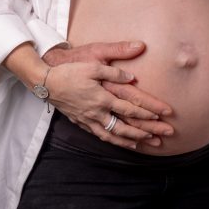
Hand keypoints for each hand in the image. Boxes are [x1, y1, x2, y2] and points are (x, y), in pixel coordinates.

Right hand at [44, 41, 174, 146]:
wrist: (47, 82)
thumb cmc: (70, 71)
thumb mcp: (93, 65)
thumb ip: (114, 72)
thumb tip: (132, 77)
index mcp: (102, 98)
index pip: (130, 109)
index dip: (147, 113)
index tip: (162, 116)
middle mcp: (97, 112)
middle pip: (125, 127)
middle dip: (145, 132)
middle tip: (162, 137)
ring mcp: (89, 120)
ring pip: (113, 135)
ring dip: (131, 140)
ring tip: (146, 143)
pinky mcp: (81, 122)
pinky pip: (101, 135)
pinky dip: (114, 141)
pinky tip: (121, 142)